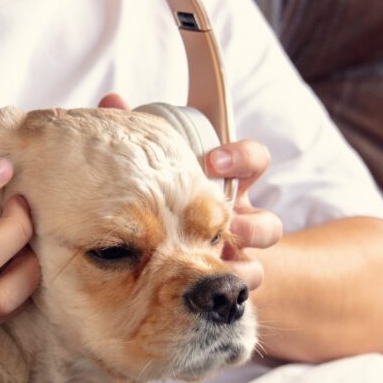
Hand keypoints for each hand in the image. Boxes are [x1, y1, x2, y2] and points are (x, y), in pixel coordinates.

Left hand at [98, 92, 280, 292]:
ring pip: (263, 254)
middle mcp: (240, 217)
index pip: (253, 161)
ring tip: (223, 251)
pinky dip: (237, 278)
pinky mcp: (233, 276)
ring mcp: (240, 250)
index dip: (244, 157)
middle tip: (227, 217)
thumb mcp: (152, 171)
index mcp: (225, 185)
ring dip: (247, 251)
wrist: (164, 259)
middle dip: (252, 219)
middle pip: (268, 219)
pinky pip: (250, 279)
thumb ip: (134, 137)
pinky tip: (213, 281)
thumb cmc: (159, 200)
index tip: (215, 161)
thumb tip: (113, 101)